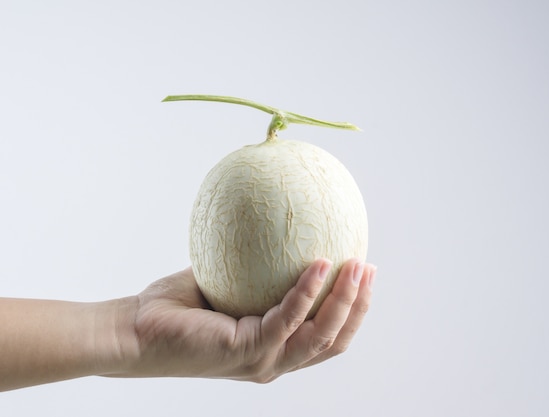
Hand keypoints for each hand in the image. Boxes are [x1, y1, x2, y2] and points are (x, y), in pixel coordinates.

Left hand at [115, 259, 375, 382]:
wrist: (135, 330)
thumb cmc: (177, 307)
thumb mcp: (227, 281)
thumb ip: (254, 265)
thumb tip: (276, 223)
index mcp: (273, 347)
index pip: (326, 338)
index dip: (351, 311)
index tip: (364, 274)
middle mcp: (273, 360)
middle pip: (334, 342)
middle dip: (358, 307)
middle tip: (369, 268)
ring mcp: (262, 360)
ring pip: (320, 336)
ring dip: (344, 301)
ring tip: (357, 265)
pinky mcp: (246, 351)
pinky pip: (287, 318)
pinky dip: (307, 291)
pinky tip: (318, 263)